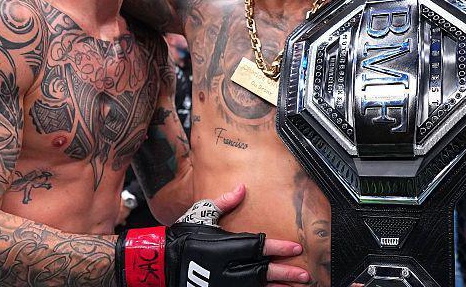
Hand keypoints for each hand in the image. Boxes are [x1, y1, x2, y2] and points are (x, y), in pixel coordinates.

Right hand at [117, 184, 310, 285]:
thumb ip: (224, 202)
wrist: (160, 263)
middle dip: (286, 273)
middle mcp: (227, 268)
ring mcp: (224, 283)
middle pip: (263, 272)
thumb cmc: (182, 237)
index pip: (259, 247)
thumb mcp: (201, 215)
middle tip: (305, 275)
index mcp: (225, 246)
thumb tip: (242, 188)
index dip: (279, 249)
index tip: (296, 249)